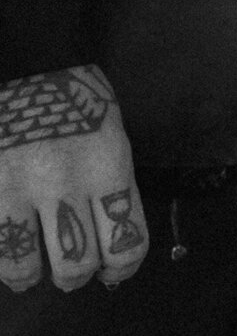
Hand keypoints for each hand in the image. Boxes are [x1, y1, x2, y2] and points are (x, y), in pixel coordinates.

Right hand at [0, 65, 148, 293]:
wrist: (20, 59)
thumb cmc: (69, 98)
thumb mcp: (106, 136)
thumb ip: (108, 189)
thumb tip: (107, 250)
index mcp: (108, 166)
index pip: (126, 245)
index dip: (120, 270)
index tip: (110, 271)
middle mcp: (65, 180)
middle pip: (78, 265)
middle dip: (75, 276)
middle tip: (68, 269)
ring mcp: (16, 185)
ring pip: (26, 267)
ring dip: (28, 275)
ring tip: (27, 268)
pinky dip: (0, 256)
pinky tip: (5, 245)